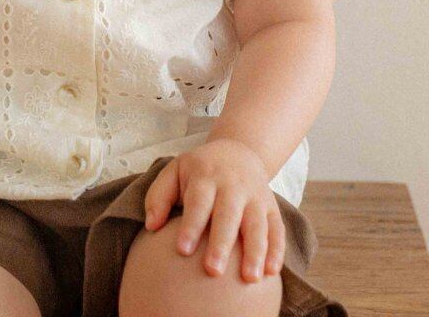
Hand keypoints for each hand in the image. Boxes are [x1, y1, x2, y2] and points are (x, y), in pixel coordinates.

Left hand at [142, 138, 285, 283]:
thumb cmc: (200, 170)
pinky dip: (277, 250)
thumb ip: (159, 196)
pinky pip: (277, 229)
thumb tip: (151, 226)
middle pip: (228, 215)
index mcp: (205, 176)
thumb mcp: (175, 171)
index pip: (198, 202)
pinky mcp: (272, 208)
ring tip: (249, 278)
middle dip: (221, 244)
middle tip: (213, 271)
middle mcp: (232, 186)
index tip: (182, 250)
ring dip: (255, 252)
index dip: (191, 225)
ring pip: (257, 225)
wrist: (237, 151)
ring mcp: (255, 197)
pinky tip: (271, 272)